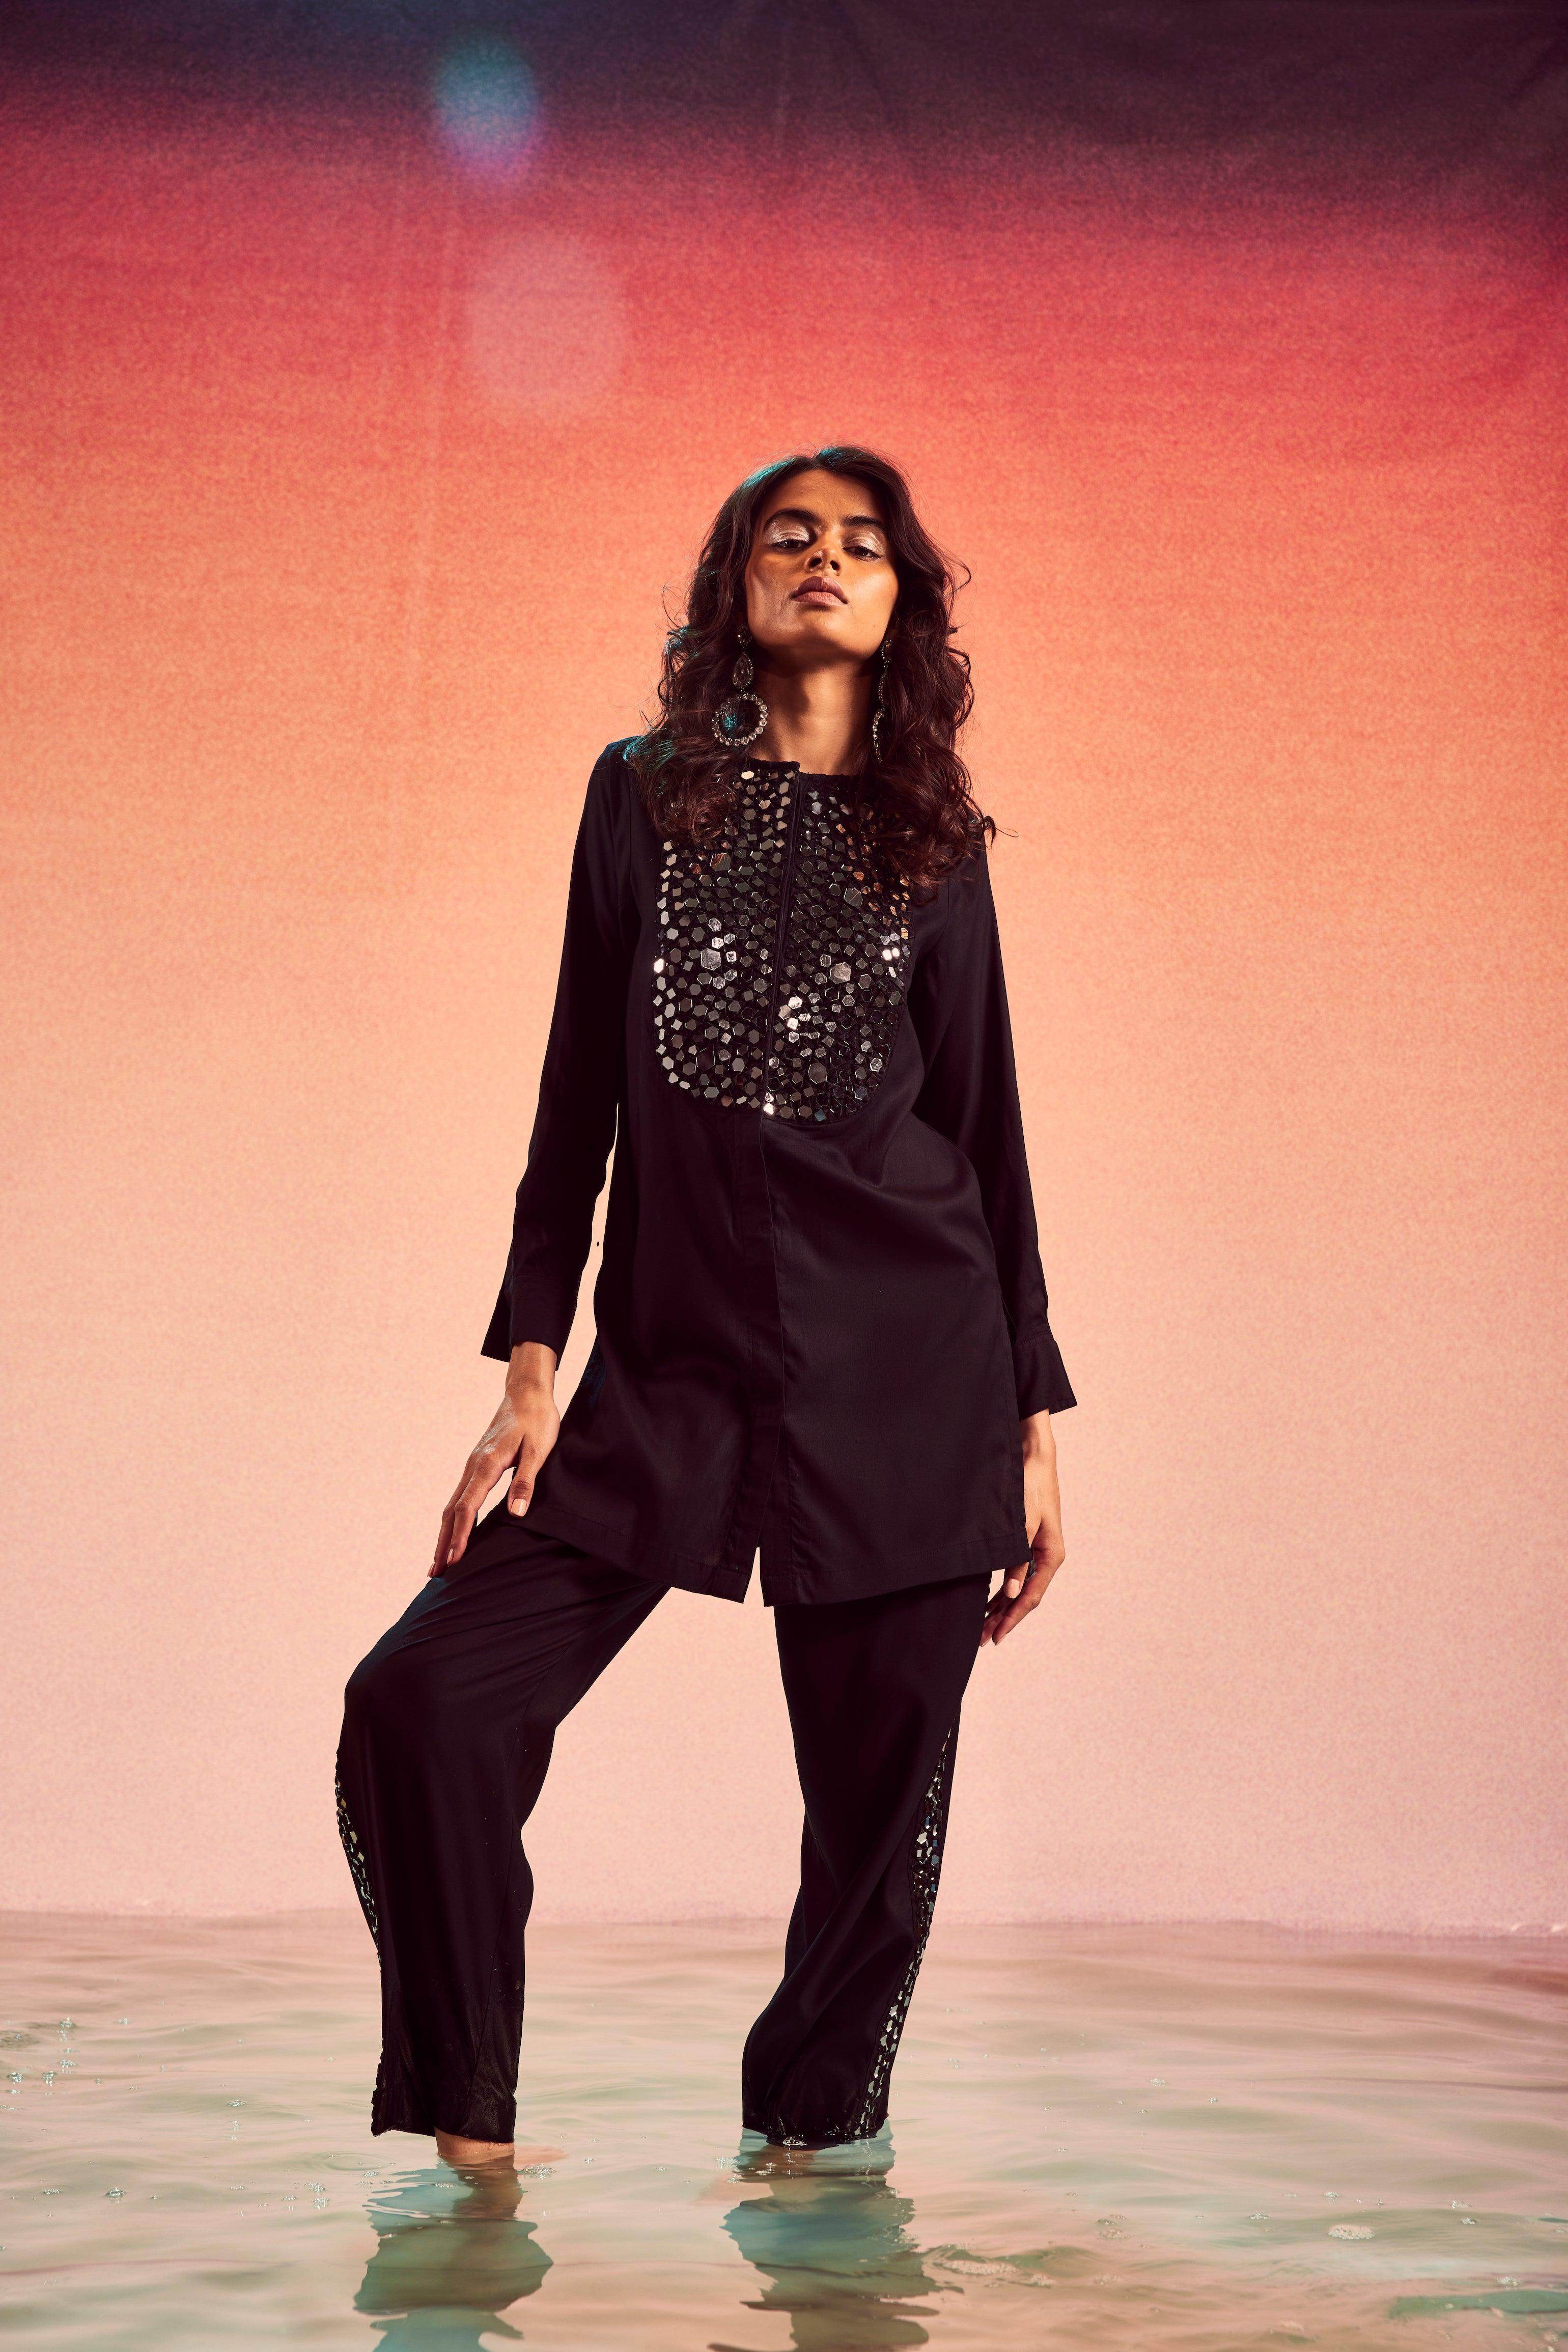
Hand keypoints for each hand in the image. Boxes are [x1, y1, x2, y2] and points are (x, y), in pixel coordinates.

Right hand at [430, 1348, 560, 1578]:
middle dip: (443, 1542)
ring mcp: (473, 1465)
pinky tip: (455, 1531)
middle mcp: (473, 1466)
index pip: (467, 1507)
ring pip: (452, 1504)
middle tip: (435, 1573)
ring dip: (445, 1533)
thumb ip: (526, 1481)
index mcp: (487, 1465)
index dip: (460, 1536)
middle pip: (451, 1511)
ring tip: (439, 1561)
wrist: (527, 1392)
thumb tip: (516, 1515)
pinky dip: (453, 1518)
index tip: (454, 1560)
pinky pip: (460, 1496)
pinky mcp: (478, 1465)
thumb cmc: (537, 1420)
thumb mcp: (539, 1450)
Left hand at [980, 1413, 1065, 1646]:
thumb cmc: (1030, 1486)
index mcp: (1051, 1556)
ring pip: (1018, 1588)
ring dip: (1001, 1607)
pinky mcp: (1026, 1543)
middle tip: (982, 1639)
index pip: (1030, 1597)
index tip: (995, 1637)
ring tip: (982, 1627)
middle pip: (1024, 1597)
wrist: (1033, 1457)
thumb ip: (1016, 1560)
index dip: (1012, 1619)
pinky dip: (1002, 1589)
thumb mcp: (1021, 1524)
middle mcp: (1046, 1557)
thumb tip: (1010, 1593)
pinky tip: (989, 1601)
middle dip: (1003, 1619)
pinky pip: (1014, 1574)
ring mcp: (1037, 1551)